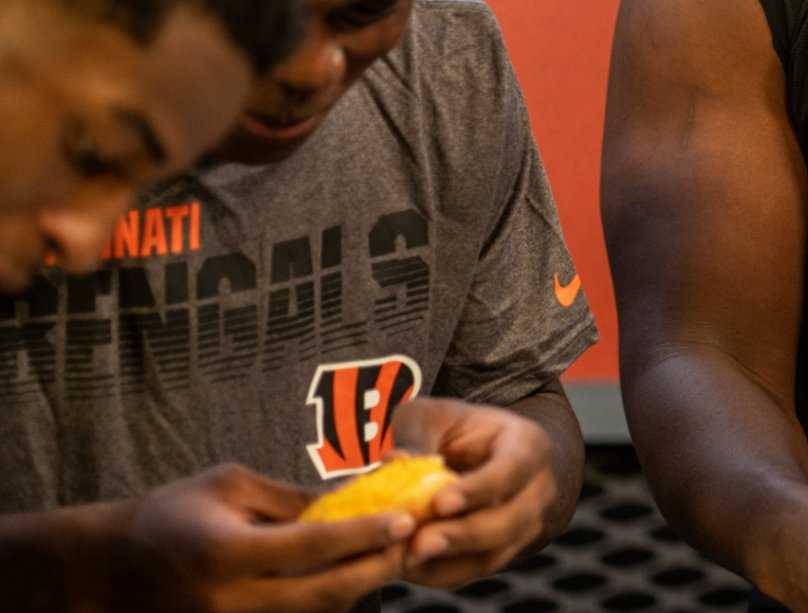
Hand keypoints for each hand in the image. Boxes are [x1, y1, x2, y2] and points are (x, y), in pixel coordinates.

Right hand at [120, 462, 411, 612]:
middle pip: (323, 595)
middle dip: (375, 570)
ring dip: (357, 590)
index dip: (364, 534)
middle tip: (414, 543)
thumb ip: (291, 499)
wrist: (110, 570)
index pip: (312, 546)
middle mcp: (230, 600)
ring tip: (392, 558)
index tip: (404, 518)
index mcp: (226, 553)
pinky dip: (326, 604)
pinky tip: (351, 578)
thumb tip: (355, 499)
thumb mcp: (230, 488)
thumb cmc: (173, 514)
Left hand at [388, 395, 556, 588]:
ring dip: (452, 560)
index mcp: (528, 444)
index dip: (479, 489)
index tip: (439, 504)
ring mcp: (526, 523)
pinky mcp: (505, 550)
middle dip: (464, 534)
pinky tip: (410, 566)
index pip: (513, 468)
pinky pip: (477, 569)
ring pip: (497, 551)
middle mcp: (538, 487)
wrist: (477, 453)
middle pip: (511, 519)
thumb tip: (395, 460)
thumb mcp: (434, 417)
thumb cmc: (453, 429)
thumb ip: (417, 436)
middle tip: (419, 542)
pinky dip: (444, 572)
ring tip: (409, 558)